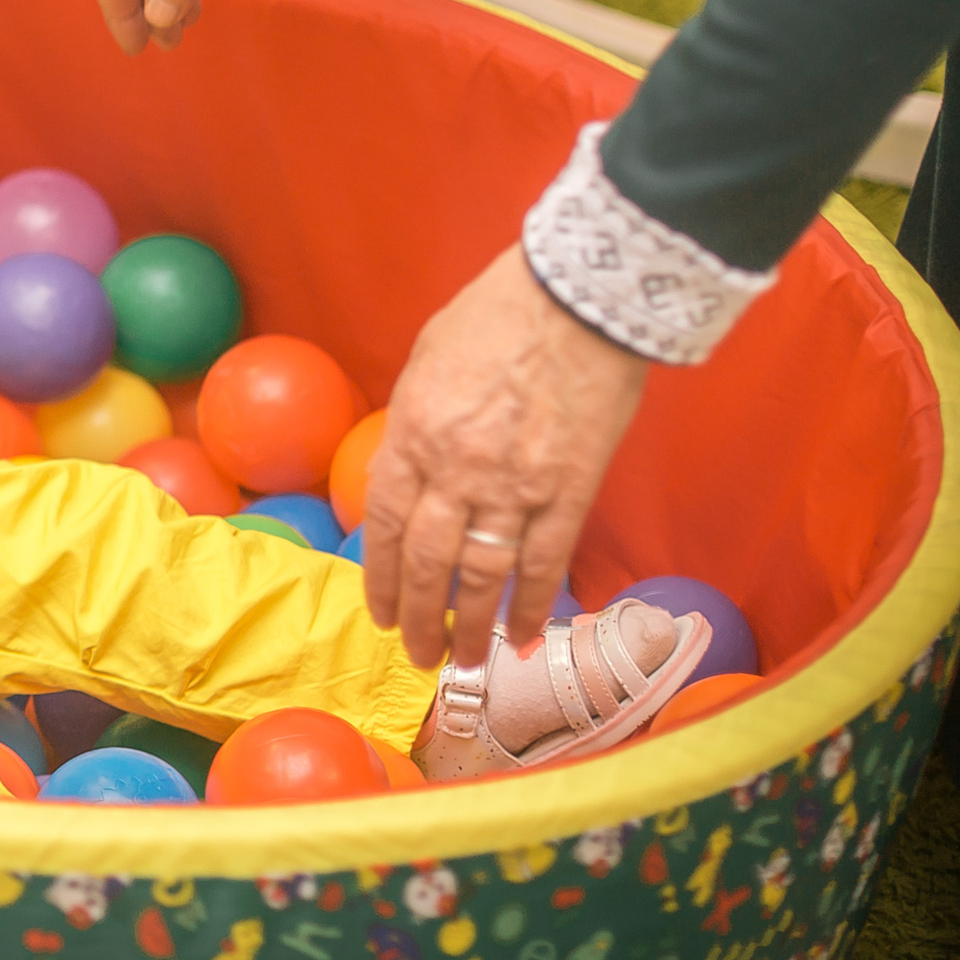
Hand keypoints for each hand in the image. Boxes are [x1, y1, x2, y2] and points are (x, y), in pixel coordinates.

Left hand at [360, 245, 649, 668]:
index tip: (381, 610)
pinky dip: (534, 605)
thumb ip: (415, 422)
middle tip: (417, 653)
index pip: (385, 524)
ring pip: (483, 575)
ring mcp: (515, 484)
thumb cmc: (497, 314)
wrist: (578, 297)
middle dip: (418, 617)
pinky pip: (546, 562)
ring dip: (469, 626)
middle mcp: (456, 470)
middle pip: (428, 563)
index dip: (381, 576)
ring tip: (461, 662)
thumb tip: (410, 466)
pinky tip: (524, 638)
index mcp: (414, 434)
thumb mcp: (427, 361)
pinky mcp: (570, 489)